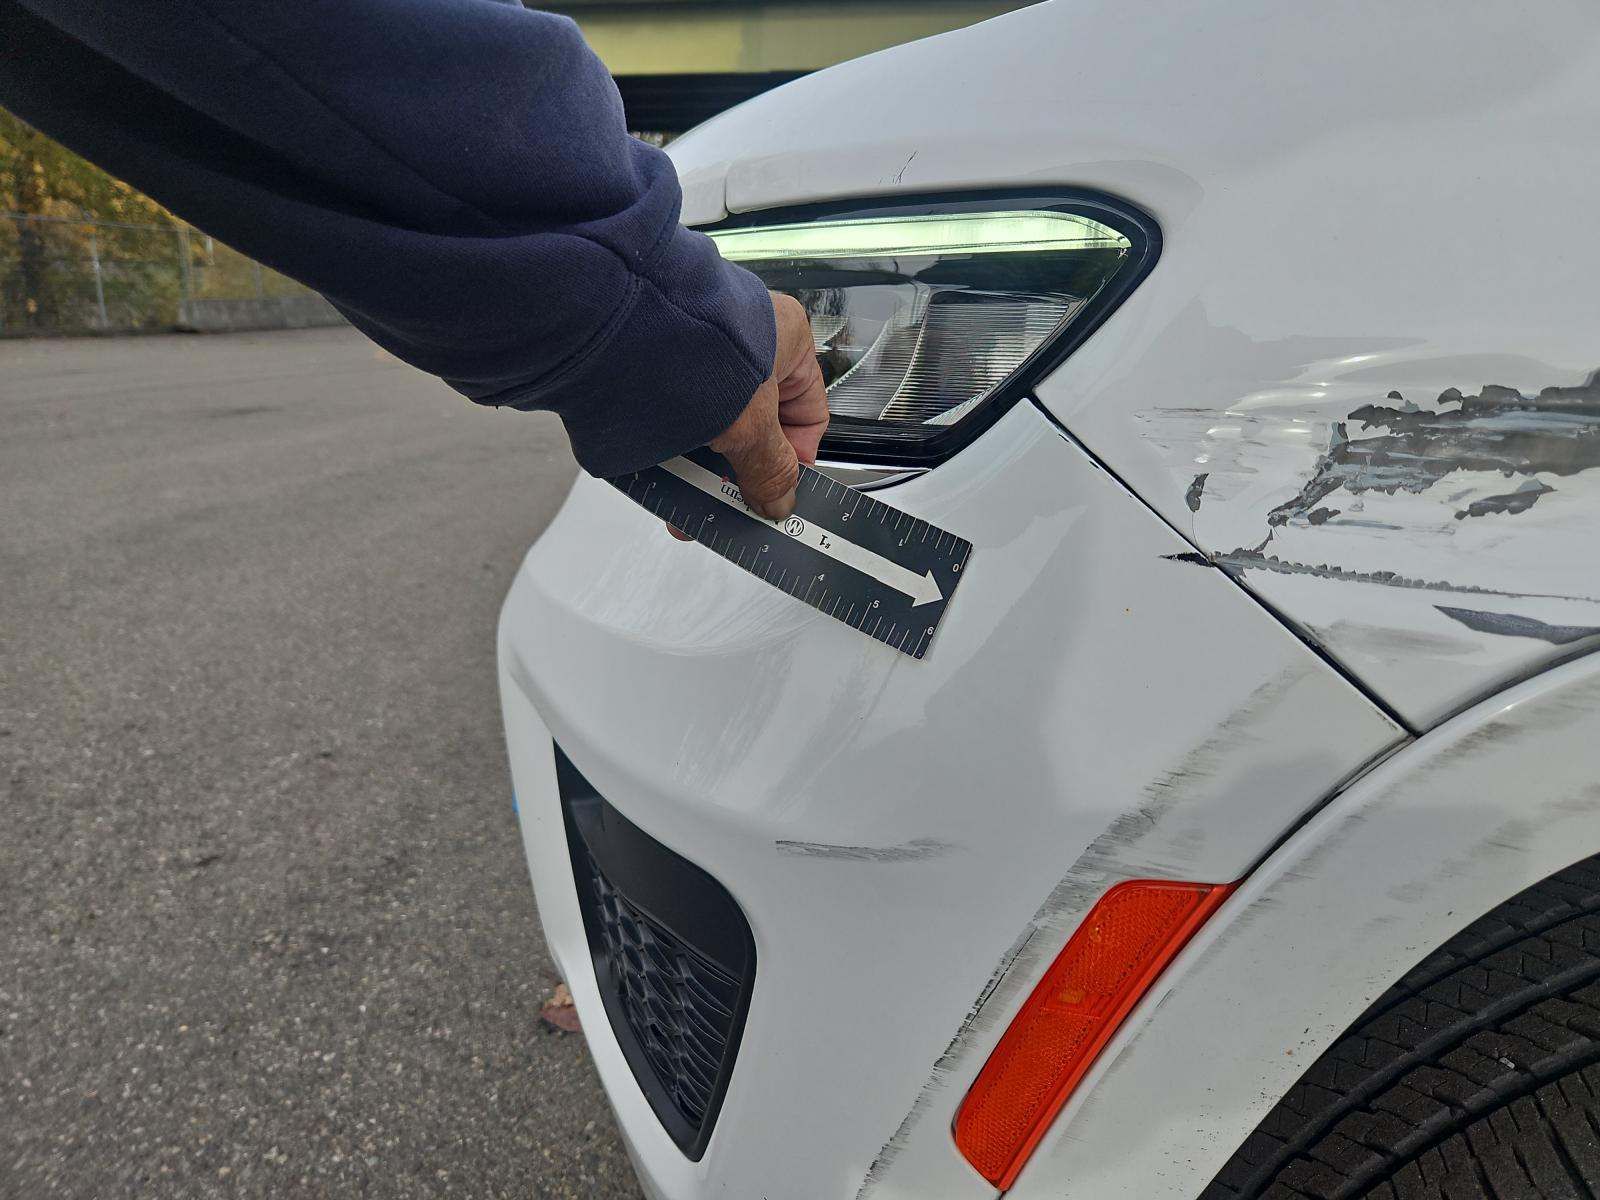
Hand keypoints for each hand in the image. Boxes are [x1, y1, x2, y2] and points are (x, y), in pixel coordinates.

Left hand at [670, 292, 828, 537]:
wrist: (622, 331)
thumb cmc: (696, 347)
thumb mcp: (750, 425)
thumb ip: (770, 469)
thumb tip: (779, 499)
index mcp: (787, 339)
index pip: (808, 413)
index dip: (796, 459)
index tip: (777, 492)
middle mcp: (747, 342)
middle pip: (757, 427)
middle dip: (740, 473)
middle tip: (730, 502)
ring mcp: (703, 352)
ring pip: (715, 427)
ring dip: (703, 469)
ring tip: (689, 498)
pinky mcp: (663, 366)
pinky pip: (679, 419)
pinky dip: (674, 451)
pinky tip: (666, 479)